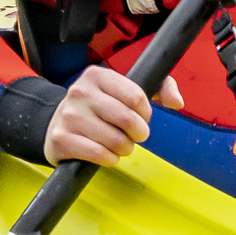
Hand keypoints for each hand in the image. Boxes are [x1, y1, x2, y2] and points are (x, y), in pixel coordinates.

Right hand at [43, 65, 182, 166]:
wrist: (58, 123)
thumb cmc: (101, 107)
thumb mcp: (127, 89)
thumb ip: (160, 87)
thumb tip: (178, 102)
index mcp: (97, 75)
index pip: (136, 96)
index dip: (146, 113)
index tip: (143, 117)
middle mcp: (79, 92)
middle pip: (127, 119)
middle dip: (139, 133)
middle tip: (137, 136)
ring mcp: (68, 115)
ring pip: (114, 140)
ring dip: (126, 148)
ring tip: (122, 145)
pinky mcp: (61, 139)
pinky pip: (98, 154)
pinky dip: (110, 159)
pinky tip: (108, 154)